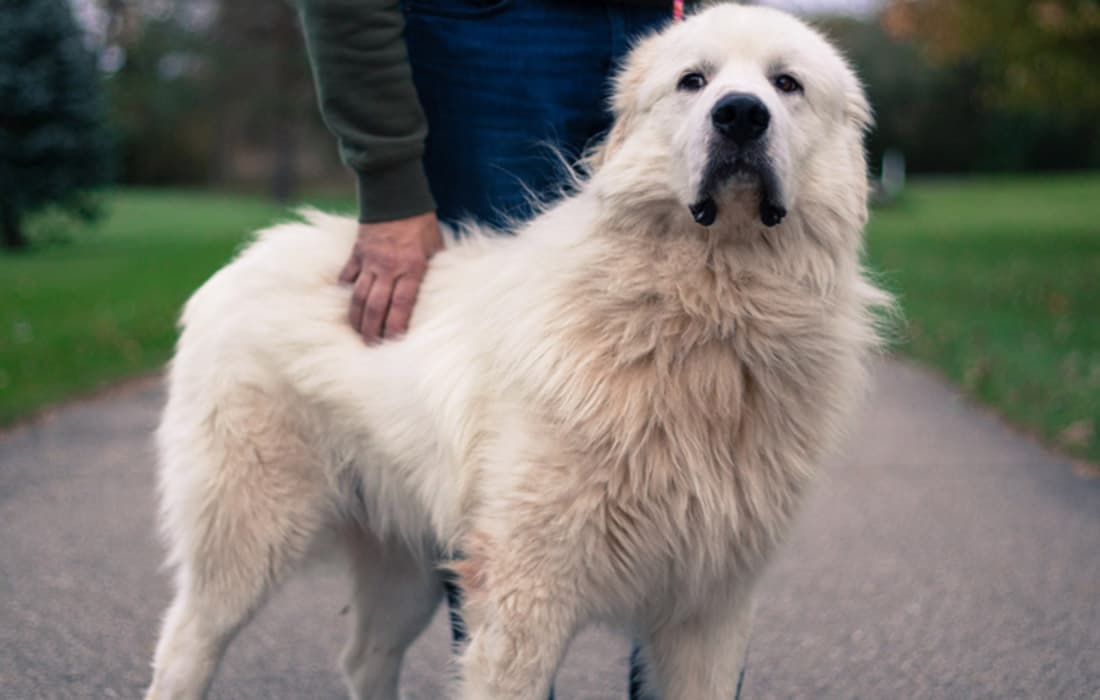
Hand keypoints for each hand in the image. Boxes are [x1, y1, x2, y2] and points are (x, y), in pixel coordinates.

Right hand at [339, 211, 443, 342]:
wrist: (396, 194)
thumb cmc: (422, 223)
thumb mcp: (436, 247)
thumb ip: (433, 270)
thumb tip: (441, 293)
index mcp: (412, 267)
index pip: (402, 304)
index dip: (396, 326)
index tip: (393, 342)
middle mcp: (389, 267)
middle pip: (376, 306)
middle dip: (372, 330)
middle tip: (371, 346)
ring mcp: (369, 260)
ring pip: (358, 296)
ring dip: (357, 318)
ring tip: (359, 333)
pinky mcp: (356, 252)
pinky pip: (347, 276)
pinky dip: (346, 292)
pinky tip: (348, 305)